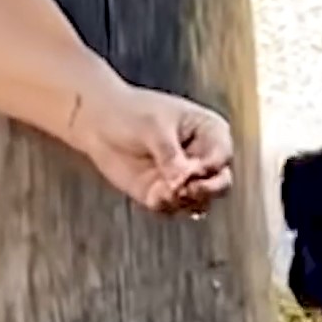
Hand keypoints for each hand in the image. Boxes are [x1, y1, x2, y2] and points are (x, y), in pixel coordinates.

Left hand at [71, 84, 234, 215]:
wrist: (98, 121)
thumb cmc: (131, 112)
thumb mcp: (153, 127)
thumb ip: (169, 155)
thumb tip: (182, 181)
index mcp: (210, 133)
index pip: (222, 156)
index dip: (209, 168)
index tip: (191, 171)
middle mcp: (203, 158)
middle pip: (221, 183)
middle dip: (205, 190)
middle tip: (184, 190)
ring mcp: (186, 179)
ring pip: (201, 201)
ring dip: (185, 202)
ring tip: (164, 192)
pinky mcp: (167, 193)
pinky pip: (175, 209)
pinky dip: (166, 206)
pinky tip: (153, 196)